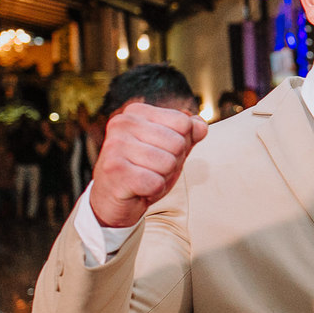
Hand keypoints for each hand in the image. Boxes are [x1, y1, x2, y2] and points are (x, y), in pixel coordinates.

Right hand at [89, 102, 207, 227]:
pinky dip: (153, 190)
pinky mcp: (114, 170)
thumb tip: (201, 125)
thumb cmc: (144, 170)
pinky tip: (137, 188)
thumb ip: (189, 133)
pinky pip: (156, 182)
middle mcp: (122, 122)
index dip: (181, 144)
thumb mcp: (170, 149)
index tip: (160, 152)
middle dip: (172, 163)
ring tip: (143, 177)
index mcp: (136, 112)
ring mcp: (115, 145)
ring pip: (168, 163)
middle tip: (151, 168)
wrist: (112, 200)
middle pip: (178, 144)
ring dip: (162, 177)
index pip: (184, 123)